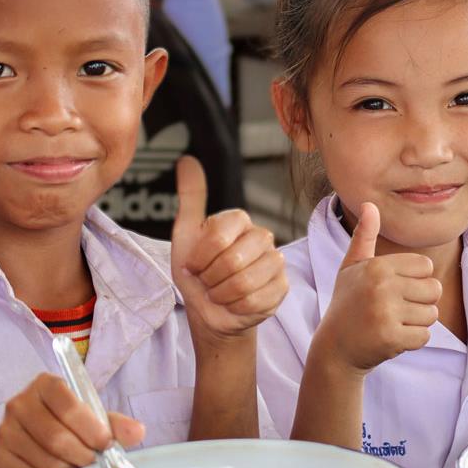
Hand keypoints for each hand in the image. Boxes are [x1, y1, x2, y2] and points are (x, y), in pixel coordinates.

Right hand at [0, 373, 143, 467]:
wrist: (19, 447)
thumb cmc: (60, 426)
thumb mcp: (88, 419)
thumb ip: (113, 424)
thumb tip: (138, 432)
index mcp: (45, 385)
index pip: (68, 404)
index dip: (90, 427)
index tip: (105, 443)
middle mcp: (20, 403)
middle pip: (57, 438)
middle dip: (82, 456)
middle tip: (93, 463)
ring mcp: (4, 430)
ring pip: (45, 461)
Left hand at [171, 156, 287, 339]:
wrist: (209, 308)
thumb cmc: (198, 271)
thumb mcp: (186, 234)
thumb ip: (190, 197)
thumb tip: (187, 160)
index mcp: (239, 220)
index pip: (218, 237)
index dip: (200, 257)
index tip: (194, 264)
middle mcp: (262, 236)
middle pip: (232, 261)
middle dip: (211, 278)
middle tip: (208, 281)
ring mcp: (275, 262)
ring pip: (244, 283)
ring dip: (222, 295)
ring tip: (220, 292)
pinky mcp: (282, 287)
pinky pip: (255, 300)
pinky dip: (236, 307)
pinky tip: (234, 303)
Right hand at [316, 202, 441, 372]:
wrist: (334, 348)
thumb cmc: (347, 303)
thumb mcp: (351, 267)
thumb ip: (364, 236)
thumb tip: (369, 204)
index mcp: (377, 266)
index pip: (426, 267)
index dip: (414, 280)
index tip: (392, 290)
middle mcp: (382, 286)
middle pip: (434, 289)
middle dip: (420, 302)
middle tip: (394, 310)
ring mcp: (386, 313)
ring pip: (432, 314)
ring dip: (416, 323)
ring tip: (392, 323)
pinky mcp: (391, 338)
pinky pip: (424, 337)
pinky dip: (412, 341)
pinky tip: (391, 338)